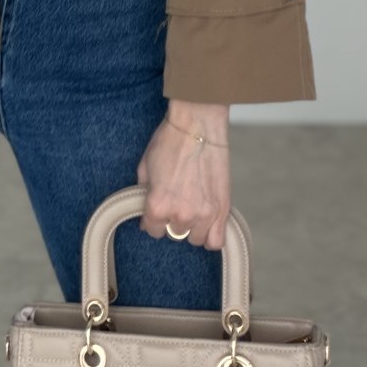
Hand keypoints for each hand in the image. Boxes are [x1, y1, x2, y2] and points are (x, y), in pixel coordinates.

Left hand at [135, 100, 230, 249]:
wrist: (198, 125)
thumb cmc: (170, 141)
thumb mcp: (145, 166)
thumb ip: (143, 194)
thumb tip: (144, 212)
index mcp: (157, 205)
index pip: (152, 230)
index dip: (152, 219)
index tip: (157, 209)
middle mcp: (180, 215)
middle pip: (174, 234)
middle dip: (172, 219)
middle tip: (176, 200)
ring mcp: (204, 214)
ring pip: (195, 238)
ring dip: (192, 226)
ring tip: (192, 207)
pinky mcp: (222, 209)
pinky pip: (217, 241)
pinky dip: (211, 234)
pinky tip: (207, 222)